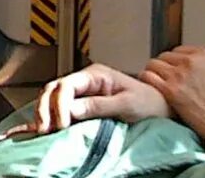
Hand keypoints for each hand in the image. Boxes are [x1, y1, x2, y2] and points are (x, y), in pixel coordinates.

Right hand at [0, 64, 168, 138]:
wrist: (162, 109)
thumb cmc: (150, 103)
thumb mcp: (127, 104)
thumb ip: (99, 105)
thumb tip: (71, 109)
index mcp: (95, 74)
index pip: (67, 85)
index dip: (59, 104)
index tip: (61, 123)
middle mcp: (85, 80)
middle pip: (54, 89)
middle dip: (45, 108)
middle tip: (44, 128)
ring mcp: (83, 92)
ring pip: (53, 97)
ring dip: (45, 112)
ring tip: (42, 130)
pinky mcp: (83, 105)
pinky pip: (60, 108)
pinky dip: (51, 117)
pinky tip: (47, 127)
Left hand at [142, 47, 204, 148]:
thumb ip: (204, 68)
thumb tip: (188, 70)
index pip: (178, 51)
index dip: (175, 63)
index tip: (174, 73)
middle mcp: (191, 60)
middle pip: (164, 57)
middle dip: (163, 69)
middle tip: (164, 82)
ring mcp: (180, 74)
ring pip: (153, 65)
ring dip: (154, 75)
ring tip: (157, 86)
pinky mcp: (171, 89)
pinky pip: (147, 77)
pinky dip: (147, 82)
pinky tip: (150, 90)